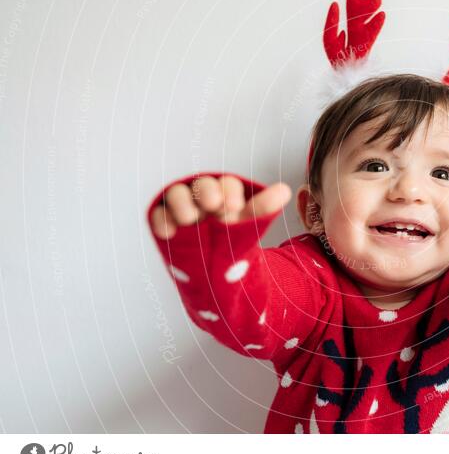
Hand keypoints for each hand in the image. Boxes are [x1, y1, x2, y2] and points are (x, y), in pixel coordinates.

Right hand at [150, 175, 291, 239]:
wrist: (213, 269)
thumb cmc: (233, 240)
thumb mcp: (249, 225)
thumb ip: (263, 209)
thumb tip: (285, 190)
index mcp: (226, 192)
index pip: (228, 184)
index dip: (230, 191)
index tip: (234, 205)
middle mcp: (202, 195)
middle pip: (202, 184)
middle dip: (206, 191)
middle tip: (213, 204)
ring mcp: (181, 206)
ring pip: (177, 194)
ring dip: (182, 203)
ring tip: (190, 218)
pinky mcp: (163, 220)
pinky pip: (158, 214)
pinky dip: (162, 220)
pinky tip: (169, 232)